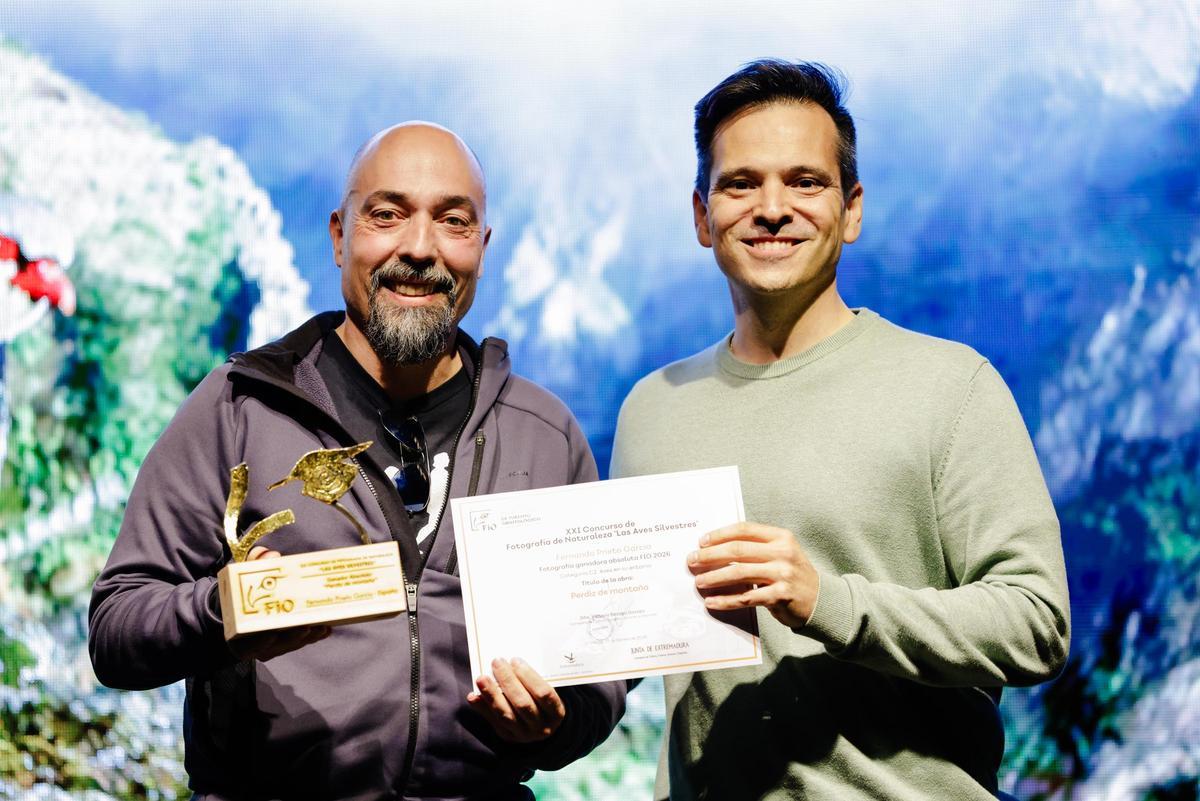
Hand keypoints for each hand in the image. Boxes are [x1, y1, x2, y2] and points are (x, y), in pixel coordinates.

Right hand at [226, 546, 330, 660]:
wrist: (240, 612)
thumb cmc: (242, 594)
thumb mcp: (244, 579)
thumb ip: (254, 566)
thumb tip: (271, 554)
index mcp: (239, 634)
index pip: (249, 644)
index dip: (260, 641)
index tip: (271, 634)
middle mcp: (256, 645)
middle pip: (276, 646)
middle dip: (292, 637)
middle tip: (306, 627)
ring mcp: (272, 647)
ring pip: (291, 644)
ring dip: (307, 637)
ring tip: (322, 626)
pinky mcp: (285, 644)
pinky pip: (299, 642)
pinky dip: (313, 636)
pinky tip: (326, 629)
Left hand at [467, 658, 565, 742]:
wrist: (542, 729)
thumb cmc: (544, 702)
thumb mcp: (549, 692)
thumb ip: (536, 681)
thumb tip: (512, 662)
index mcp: (556, 713)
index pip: (544, 694)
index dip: (529, 676)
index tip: (516, 660)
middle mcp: (541, 727)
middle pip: (523, 703)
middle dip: (508, 681)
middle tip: (497, 662)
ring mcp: (524, 734)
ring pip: (506, 714)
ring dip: (492, 695)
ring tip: (481, 678)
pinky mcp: (508, 737)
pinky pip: (493, 722)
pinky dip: (482, 708)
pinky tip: (473, 696)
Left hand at [688, 522, 819, 628]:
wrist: (822, 600)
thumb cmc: (793, 574)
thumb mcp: (782, 552)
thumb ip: (757, 547)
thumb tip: (717, 546)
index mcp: (781, 537)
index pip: (744, 530)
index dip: (719, 534)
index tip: (701, 542)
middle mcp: (782, 553)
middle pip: (737, 550)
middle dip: (710, 555)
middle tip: (691, 561)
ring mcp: (782, 574)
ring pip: (738, 572)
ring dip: (714, 577)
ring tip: (698, 581)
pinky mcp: (780, 596)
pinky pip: (745, 597)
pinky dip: (725, 600)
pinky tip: (711, 601)